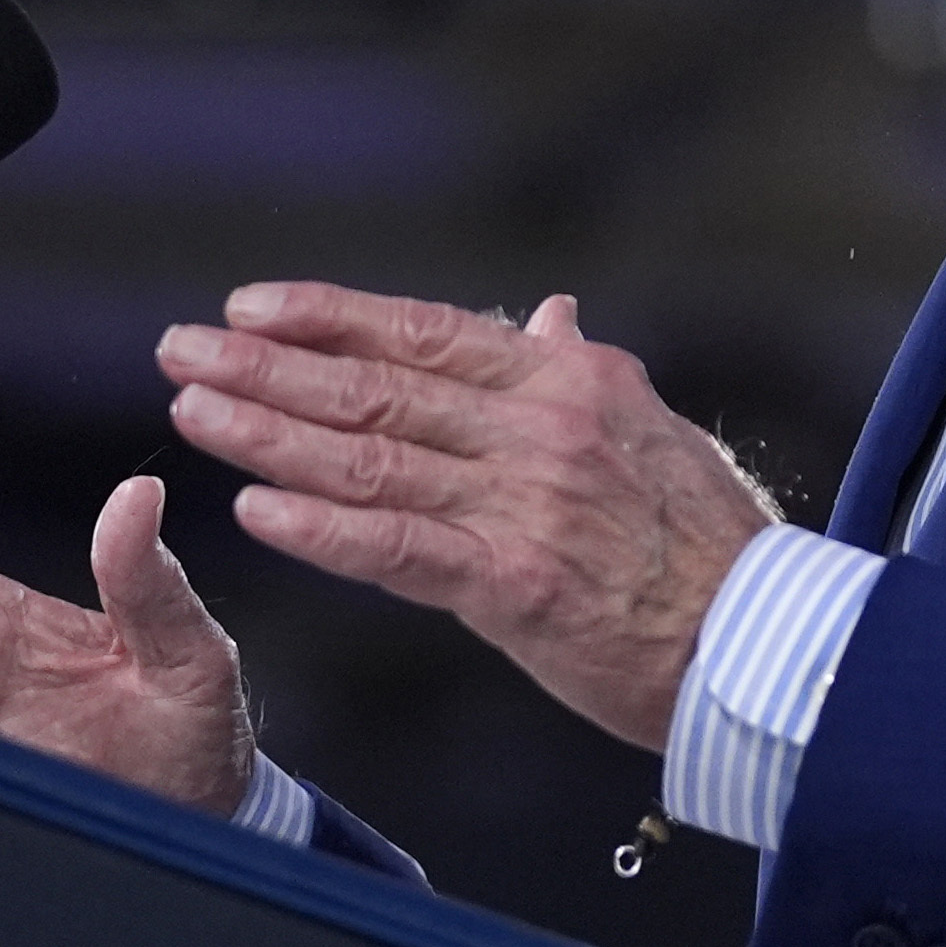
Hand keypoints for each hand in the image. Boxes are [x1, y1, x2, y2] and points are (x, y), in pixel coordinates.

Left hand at [158, 286, 775, 752]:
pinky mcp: (514, 584)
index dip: (330, 314)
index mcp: (570, 378)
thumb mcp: (655, 428)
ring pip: (372, 456)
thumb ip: (585, 369)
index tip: (251, 307)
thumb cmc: (710, 540)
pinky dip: (323, 528)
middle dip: (267, 366)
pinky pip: (399, 548)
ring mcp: (526, 503)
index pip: (426, 329)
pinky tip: (258, 508)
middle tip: (181, 349)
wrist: (764, 639)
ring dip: (270, 433)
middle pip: (378, 385)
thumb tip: (550, 313)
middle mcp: (541, 427)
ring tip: (194, 410)